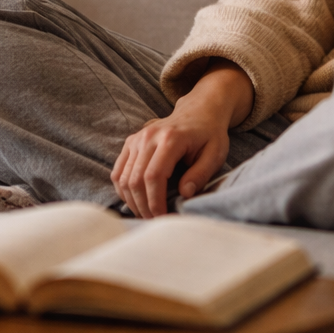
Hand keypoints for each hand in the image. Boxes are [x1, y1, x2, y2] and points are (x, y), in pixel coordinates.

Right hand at [110, 60, 253, 217]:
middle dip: (143, 206)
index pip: (154, 176)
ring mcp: (136, 139)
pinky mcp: (130, 143)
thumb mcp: (215, 154)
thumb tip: (184, 194)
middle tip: (155, 221)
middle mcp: (148, 136)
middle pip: (135, 180)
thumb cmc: (209, 135)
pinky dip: (123, 190)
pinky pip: (118, 171)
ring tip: (146, 214)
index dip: (155, 201)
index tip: (164, 218)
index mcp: (170, 139)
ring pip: (123, 178)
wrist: (199, 111)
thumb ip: (200, 174)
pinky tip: (136, 201)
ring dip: (132, 201)